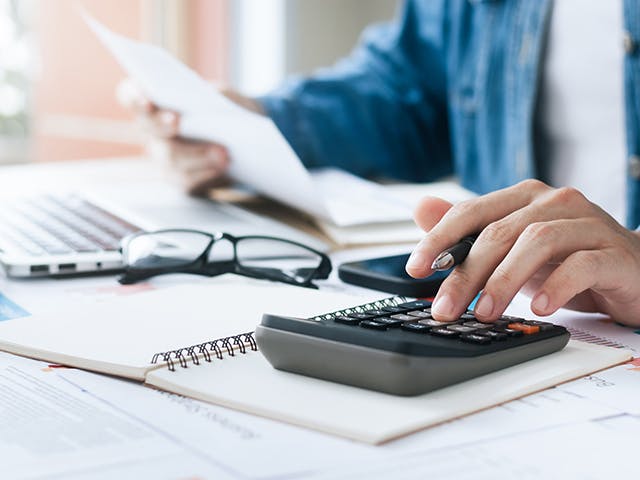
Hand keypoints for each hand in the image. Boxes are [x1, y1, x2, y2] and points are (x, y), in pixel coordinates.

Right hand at [117, 79, 262, 194]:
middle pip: (150, 128)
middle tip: (178, 121)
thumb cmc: (225, 107)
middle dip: (164, 125)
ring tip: (222, 153)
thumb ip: (214, 96)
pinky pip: (186, 181)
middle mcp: (152, 129)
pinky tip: (223, 168)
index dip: (135, 98)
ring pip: (170, 158)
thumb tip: (209, 109)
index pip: (130, 95)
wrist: (239, 136)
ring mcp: (162, 156)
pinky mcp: (179, 179)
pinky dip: (206, 174)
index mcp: (154, 100)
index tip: (148, 101)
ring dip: (198, 155)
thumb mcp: (224, 95)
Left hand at [405, 179, 639, 326]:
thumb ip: (468, 230)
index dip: (439, 239)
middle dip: (466, 273)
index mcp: (524, 197)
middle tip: (445, 308)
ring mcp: (587, 224)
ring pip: (536, 242)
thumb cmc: (566, 258)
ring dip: (504, 281)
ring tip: (485, 312)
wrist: (633, 271)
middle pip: (498, 233)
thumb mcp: (511, 248)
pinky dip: (555, 287)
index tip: (414, 269)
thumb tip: (421, 209)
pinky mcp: (613, 253)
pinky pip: (580, 265)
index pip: (471, 211)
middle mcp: (555, 202)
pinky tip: (538, 308)